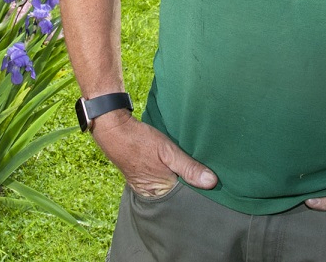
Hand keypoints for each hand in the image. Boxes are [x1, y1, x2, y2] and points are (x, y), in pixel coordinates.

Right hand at [91, 113, 216, 197]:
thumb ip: (189, 168)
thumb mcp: (168, 151)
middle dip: (188, 182)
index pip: (185, 196)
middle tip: (202, 170)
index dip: (198, 187)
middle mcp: (151, 193)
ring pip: (169, 184)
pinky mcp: (140, 176)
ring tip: (190, 165)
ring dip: (178, 176)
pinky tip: (173, 163)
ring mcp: (144, 185)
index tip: (211, 180)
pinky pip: (160, 178)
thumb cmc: (140, 140)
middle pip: (177, 191)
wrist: (114, 129)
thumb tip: (212, 182)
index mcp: (159, 191)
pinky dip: (168, 172)